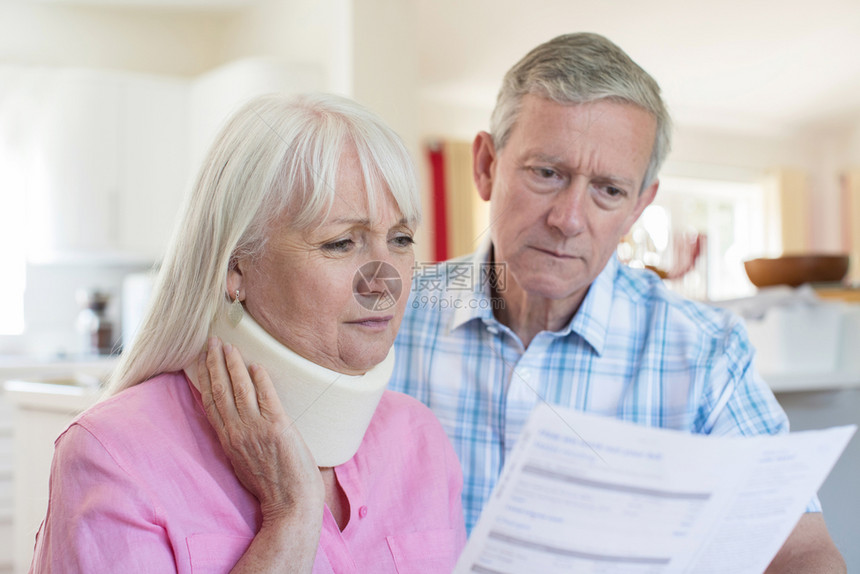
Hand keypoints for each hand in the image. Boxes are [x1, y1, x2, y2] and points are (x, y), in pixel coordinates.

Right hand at [196, 337, 323, 525]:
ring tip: (229, 346)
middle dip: (214, 363)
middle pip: (220, 390)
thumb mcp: (244, 464)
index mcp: (228, 441)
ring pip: (239, 388)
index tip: (201, 361)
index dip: (205, 379)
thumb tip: (238, 424)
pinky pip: (265, 396)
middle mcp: (237, 432)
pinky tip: (255, 364)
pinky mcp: (277, 426)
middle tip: (212, 342)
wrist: (291, 504)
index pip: (211, 403)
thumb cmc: (273, 488)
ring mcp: (256, 429)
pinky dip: (259, 378)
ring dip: (233, 364)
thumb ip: (238, 442)